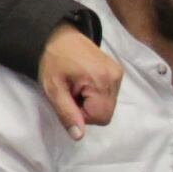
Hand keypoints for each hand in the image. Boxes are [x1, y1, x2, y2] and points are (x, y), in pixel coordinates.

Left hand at [36, 25, 121, 139]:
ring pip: (108, 105)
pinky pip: (110, 94)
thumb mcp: (53, 89)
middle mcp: (115, 78)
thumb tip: (79, 136)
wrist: (60, 35)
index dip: (82, 115)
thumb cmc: (53, 60)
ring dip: (92, 102)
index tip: (69, 100)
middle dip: (87, 109)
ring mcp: (118, 73)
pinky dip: (96, 94)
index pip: (100, 117)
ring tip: (77, 86)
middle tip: (72, 93)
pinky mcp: (117, 71)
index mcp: (101, 81)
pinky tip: (85, 82)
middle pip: (106, 112)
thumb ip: (67, 113)